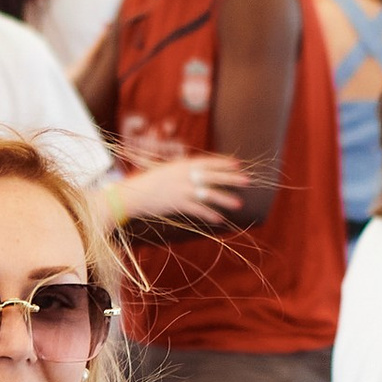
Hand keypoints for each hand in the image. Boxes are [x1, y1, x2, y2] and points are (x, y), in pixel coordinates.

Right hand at [116, 152, 248, 229]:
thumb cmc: (149, 182)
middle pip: (214, 176)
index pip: (209, 162)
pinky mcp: (178, 204)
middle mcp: (185, 176)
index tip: (238, 164)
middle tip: (247, 180)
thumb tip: (198, 173)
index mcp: (183, 165)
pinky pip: (198, 210)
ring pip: (209, 194)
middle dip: (231, 178)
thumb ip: (183, 171)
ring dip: (225, 199)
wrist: (134, 194)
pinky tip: (219, 219)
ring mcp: (182, 190)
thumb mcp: (167, 170)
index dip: (224, 163)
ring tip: (238, 203)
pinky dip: (209, 214)